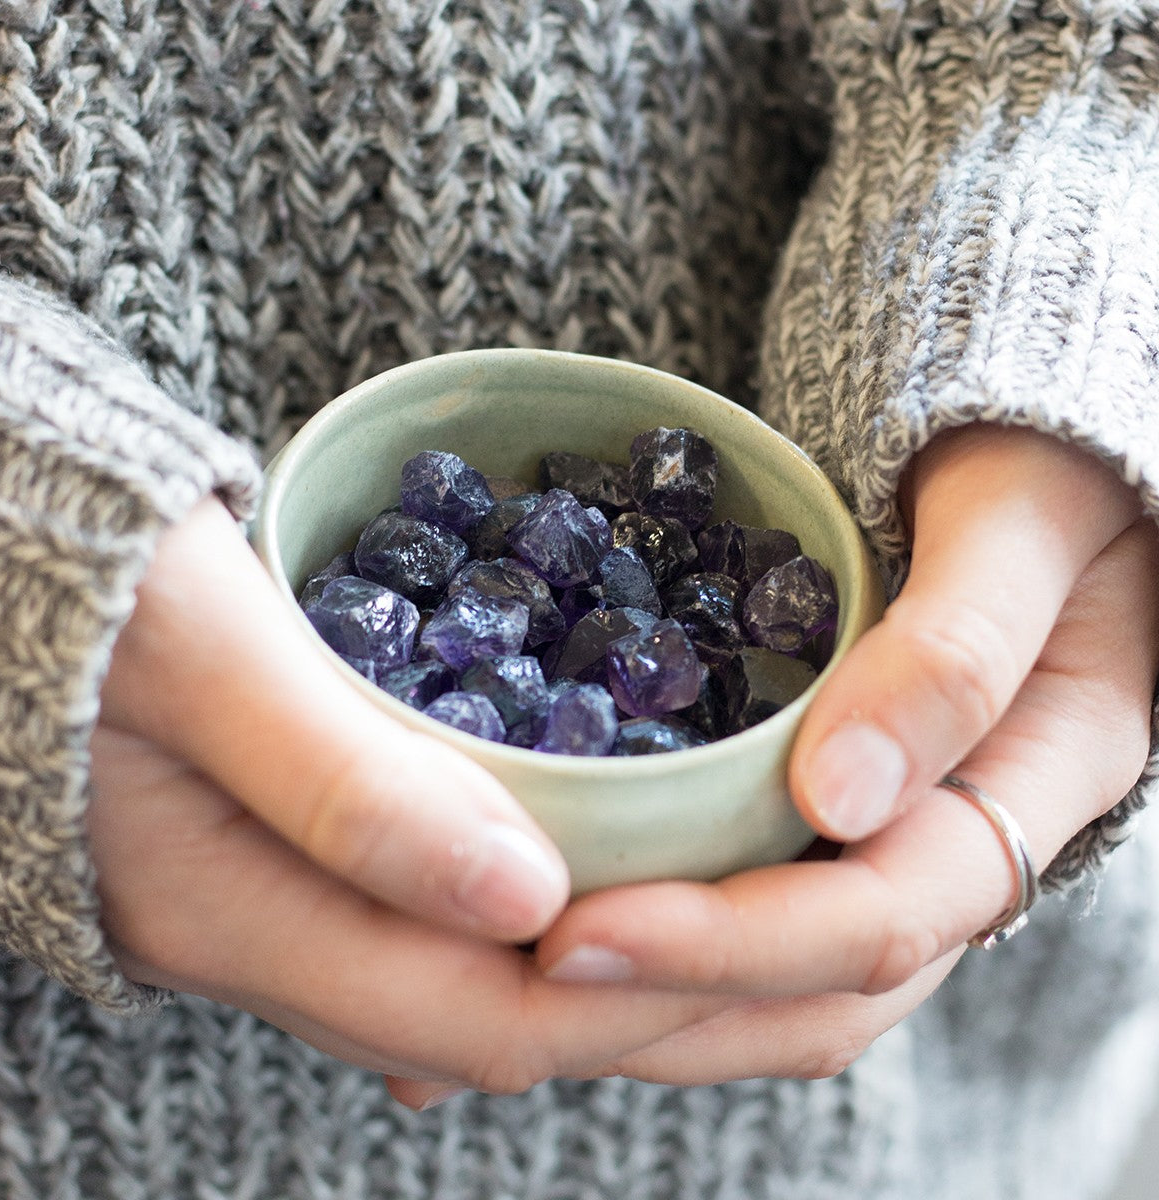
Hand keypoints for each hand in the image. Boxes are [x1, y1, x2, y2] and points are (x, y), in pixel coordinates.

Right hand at [89, 499, 730, 1086]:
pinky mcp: (298, 861)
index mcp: (221, 911)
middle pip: (493, 1025)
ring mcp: (278, 908)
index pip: (468, 1015)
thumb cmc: (74, 577)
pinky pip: (448, 927)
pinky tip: (628, 874)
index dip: (622, 990)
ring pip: (478, 991)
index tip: (752, 927)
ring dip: (620, 969)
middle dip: (657, 1000)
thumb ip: (344, 782)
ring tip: (756, 918)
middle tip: (803, 939)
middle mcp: (258, 941)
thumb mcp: (199, 648)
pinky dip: (555, 916)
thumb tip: (520, 899)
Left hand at [480, 426, 1158, 1088]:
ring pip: (769, 987)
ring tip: (489, 1004)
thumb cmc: (1040, 462)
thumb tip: (839, 793)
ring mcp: (884, 844)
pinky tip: (535, 934)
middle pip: (811, 992)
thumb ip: (956, 648)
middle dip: (656, 1005)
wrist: (1026, 458)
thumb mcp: (1021, 523)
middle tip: (500, 981)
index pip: (882, 918)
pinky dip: (643, 950)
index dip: (731, 943)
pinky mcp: (819, 822)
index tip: (575, 935)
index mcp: (1027, 793)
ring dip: (637, 1011)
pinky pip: (738, 908)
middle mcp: (955, 852)